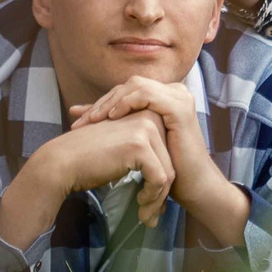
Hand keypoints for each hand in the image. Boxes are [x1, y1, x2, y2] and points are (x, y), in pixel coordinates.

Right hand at [0, 112, 179, 247]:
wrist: (61, 163)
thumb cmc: (89, 161)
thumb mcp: (122, 151)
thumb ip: (145, 155)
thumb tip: (168, 181)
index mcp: (146, 114)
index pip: (168, 151)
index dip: (163, 181)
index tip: (151, 202)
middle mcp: (149, 116)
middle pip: (171, 161)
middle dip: (163, 194)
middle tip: (151, 216)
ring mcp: (145, 129)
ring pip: (169, 172)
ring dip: (158, 199)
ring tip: (145, 216)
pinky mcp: (140, 146)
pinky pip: (160, 178)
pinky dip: (153, 196)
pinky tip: (140, 204)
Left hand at [70, 77, 212, 204]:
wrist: (194, 186)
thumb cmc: (167, 167)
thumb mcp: (137, 141)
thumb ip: (114, 123)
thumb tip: (77, 110)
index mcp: (165, 96)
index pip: (127, 91)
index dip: (102, 102)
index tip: (80, 120)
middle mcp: (174, 92)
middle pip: (129, 85)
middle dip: (103, 101)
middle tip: (81, 120)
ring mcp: (179, 97)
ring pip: (136, 86)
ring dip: (111, 101)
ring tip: (93, 119)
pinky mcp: (179, 107)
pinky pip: (146, 95)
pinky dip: (126, 103)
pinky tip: (112, 117)